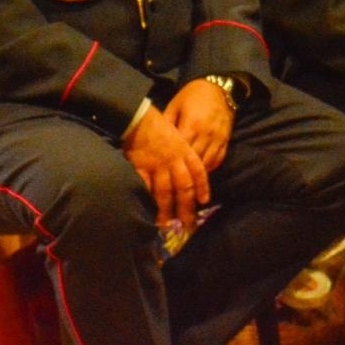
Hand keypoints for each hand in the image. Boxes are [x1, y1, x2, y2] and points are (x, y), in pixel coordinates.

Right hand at [122, 105, 208, 226]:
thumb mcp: (179, 135)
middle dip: (186, 208)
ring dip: (166, 210)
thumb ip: (184, 154)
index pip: (198, 172)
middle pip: (183, 188)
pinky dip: (148, 200)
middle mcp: (174, 161)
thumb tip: (190, 172)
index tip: (204, 202)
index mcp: (185, 151)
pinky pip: (146, 188)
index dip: (202, 187)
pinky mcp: (141, 169)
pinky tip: (148, 211)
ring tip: (166, 225)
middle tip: (187, 224)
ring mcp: (158, 166)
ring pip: (165, 192)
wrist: (140, 119)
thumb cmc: (160, 126)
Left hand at [164, 80, 234, 173]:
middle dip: (184, 171)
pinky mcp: (226, 140)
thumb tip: (156, 139)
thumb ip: (167, 122)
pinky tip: (201, 173)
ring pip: (207, 162)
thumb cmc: (193, 95)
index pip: (182, 150)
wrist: (219, 88)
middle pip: (194, 159)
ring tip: (187, 181)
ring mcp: (218, 138)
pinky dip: (210, 167)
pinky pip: (218, 159)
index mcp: (192, 124)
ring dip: (197, 173)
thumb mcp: (176, 104)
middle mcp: (206, 134)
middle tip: (173, 181)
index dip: (173, 161)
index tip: (163, 170)